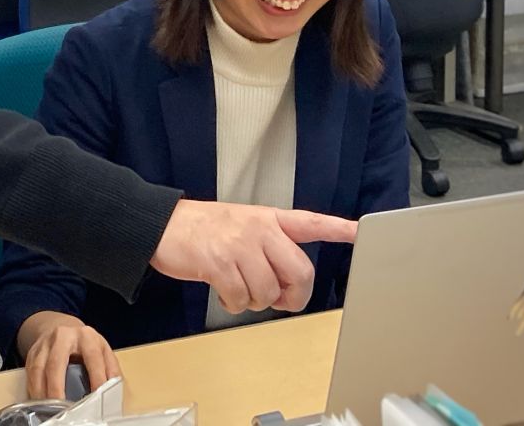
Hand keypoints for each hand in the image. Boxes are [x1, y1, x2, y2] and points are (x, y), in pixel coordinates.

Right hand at [17, 311, 120, 400]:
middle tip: (62, 407)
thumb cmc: (85, 344)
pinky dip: (34, 389)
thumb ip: (111, 368)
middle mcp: (63, 336)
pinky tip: (40, 401)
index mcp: (86, 336)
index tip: (97, 397)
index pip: (92, 357)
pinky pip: (30, 373)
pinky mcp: (33, 352)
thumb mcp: (102, 349)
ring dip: (42, 391)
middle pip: (56, 362)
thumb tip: (114, 389)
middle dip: (57, 387)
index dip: (96, 378)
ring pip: (38, 368)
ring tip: (49, 409)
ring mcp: (45, 343)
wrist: (62, 327)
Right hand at [149, 199, 356, 313]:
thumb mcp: (242, 225)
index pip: (310, 222)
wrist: (163, 226)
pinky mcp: (219, 262)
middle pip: (299, 272)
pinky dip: (233, 304)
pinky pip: (241, 299)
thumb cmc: (204, 229)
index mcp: (268, 218)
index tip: (360, 232)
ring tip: (238, 288)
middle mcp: (259, 229)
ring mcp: (239, 244)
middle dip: (292, 297)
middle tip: (278, 300)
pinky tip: (222, 291)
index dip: (337, 228)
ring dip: (255, 302)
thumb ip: (269, 247)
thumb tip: (287, 285)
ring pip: (269, 292)